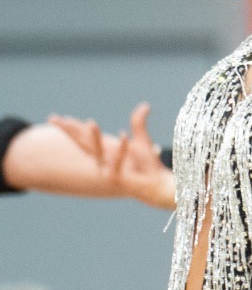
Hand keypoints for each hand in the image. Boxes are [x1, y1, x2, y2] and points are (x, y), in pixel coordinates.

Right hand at [49, 104, 176, 208]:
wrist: (160, 184)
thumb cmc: (148, 166)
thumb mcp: (141, 140)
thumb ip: (138, 123)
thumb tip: (145, 105)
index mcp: (105, 151)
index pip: (84, 137)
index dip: (71, 127)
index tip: (55, 118)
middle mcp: (103, 161)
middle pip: (82, 143)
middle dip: (69, 131)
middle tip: (53, 118)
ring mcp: (108, 171)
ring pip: (97, 152)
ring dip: (94, 137)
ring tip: (91, 121)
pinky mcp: (118, 179)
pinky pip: (118, 162)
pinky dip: (121, 148)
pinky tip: (123, 135)